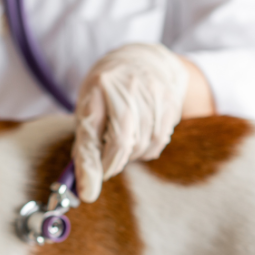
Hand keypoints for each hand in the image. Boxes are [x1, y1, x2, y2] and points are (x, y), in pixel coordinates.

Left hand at [72, 43, 188, 202]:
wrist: (142, 59)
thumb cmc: (107, 89)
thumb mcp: (88, 106)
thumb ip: (85, 141)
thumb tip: (84, 185)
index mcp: (98, 86)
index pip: (91, 133)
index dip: (89, 167)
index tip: (87, 195)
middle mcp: (127, 86)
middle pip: (122, 143)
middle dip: (112, 162)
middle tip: (107, 161)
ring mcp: (152, 92)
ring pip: (143, 146)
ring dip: (131, 155)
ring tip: (123, 141)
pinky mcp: (171, 101)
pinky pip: (159, 141)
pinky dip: (147, 149)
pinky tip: (140, 136)